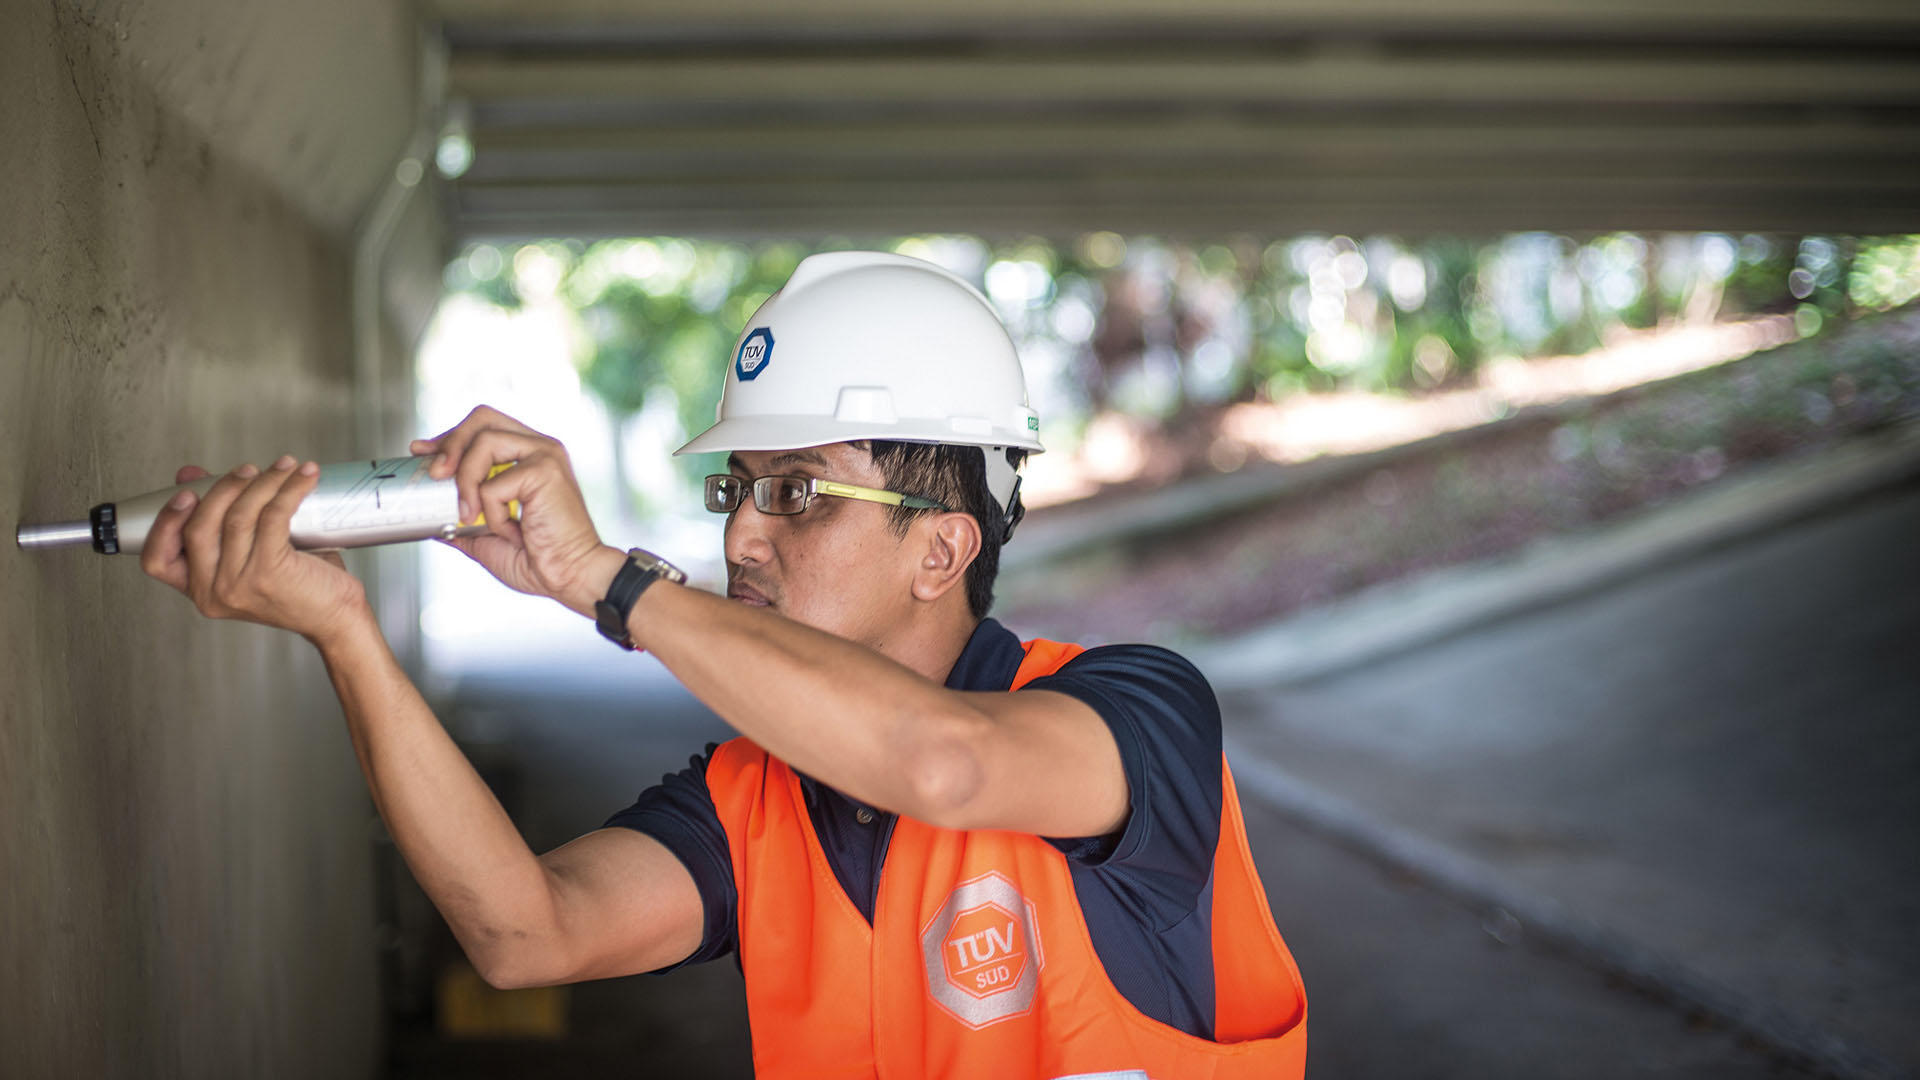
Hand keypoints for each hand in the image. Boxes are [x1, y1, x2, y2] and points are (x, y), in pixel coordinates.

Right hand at [141, 456, 371, 646]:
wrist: (335, 618)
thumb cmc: (296, 586)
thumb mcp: (250, 555)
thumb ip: (220, 520)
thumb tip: (189, 475)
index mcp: (200, 589)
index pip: (158, 561)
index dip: (164, 523)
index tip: (185, 493)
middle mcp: (213, 591)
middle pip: (199, 527)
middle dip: (223, 488)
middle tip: (248, 470)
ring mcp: (239, 584)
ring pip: (238, 518)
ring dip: (262, 483)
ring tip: (283, 466)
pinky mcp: (269, 573)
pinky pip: (272, 518)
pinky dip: (289, 490)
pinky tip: (303, 476)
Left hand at [411, 406, 622, 616]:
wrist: (569, 578)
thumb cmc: (538, 561)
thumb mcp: (486, 537)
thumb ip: (461, 522)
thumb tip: (428, 520)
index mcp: (528, 455)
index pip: (482, 426)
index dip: (449, 437)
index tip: (421, 452)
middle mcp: (539, 448)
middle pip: (481, 417)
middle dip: (450, 443)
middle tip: (435, 475)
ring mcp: (545, 455)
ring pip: (484, 442)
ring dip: (465, 481)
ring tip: (469, 516)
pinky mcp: (546, 472)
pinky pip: (495, 482)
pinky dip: (491, 512)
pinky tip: (508, 530)